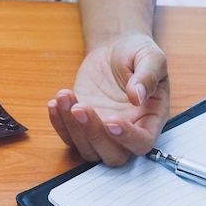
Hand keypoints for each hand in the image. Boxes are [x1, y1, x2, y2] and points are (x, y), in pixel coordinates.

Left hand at [48, 34, 168, 165]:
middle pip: (112, 154)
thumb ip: (148, 76)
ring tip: (64, 96)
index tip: (111, 121)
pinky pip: (68, 136)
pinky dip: (58, 123)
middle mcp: (127, 132)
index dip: (127, 138)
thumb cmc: (137, 54)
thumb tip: (137, 96)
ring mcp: (102, 131)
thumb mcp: (150, 56)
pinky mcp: (81, 124)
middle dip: (94, 134)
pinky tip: (55, 103)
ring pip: (87, 149)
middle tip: (80, 108)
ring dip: (72, 127)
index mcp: (150, 120)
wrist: (114, 50)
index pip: (142, 142)